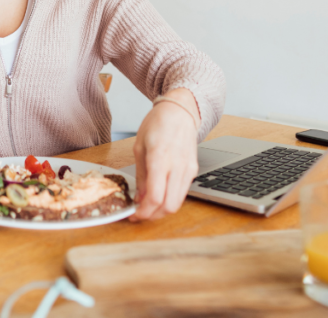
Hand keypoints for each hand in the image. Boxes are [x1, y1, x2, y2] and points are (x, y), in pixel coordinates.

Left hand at [129, 89, 199, 221]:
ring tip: (148, 207)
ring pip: (178, 203)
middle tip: (139, 214)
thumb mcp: (140, 147)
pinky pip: (182, 192)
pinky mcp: (194, 171)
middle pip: (169, 206)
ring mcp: (188, 169)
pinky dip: (170, 199)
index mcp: (160, 158)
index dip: (143, 212)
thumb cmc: (157, 124)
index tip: (133, 215)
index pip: (155, 197)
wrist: (180, 111)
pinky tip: (159, 195)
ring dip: (162, 210)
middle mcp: (177, 166)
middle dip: (153, 216)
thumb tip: (140, 198)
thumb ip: (141, 175)